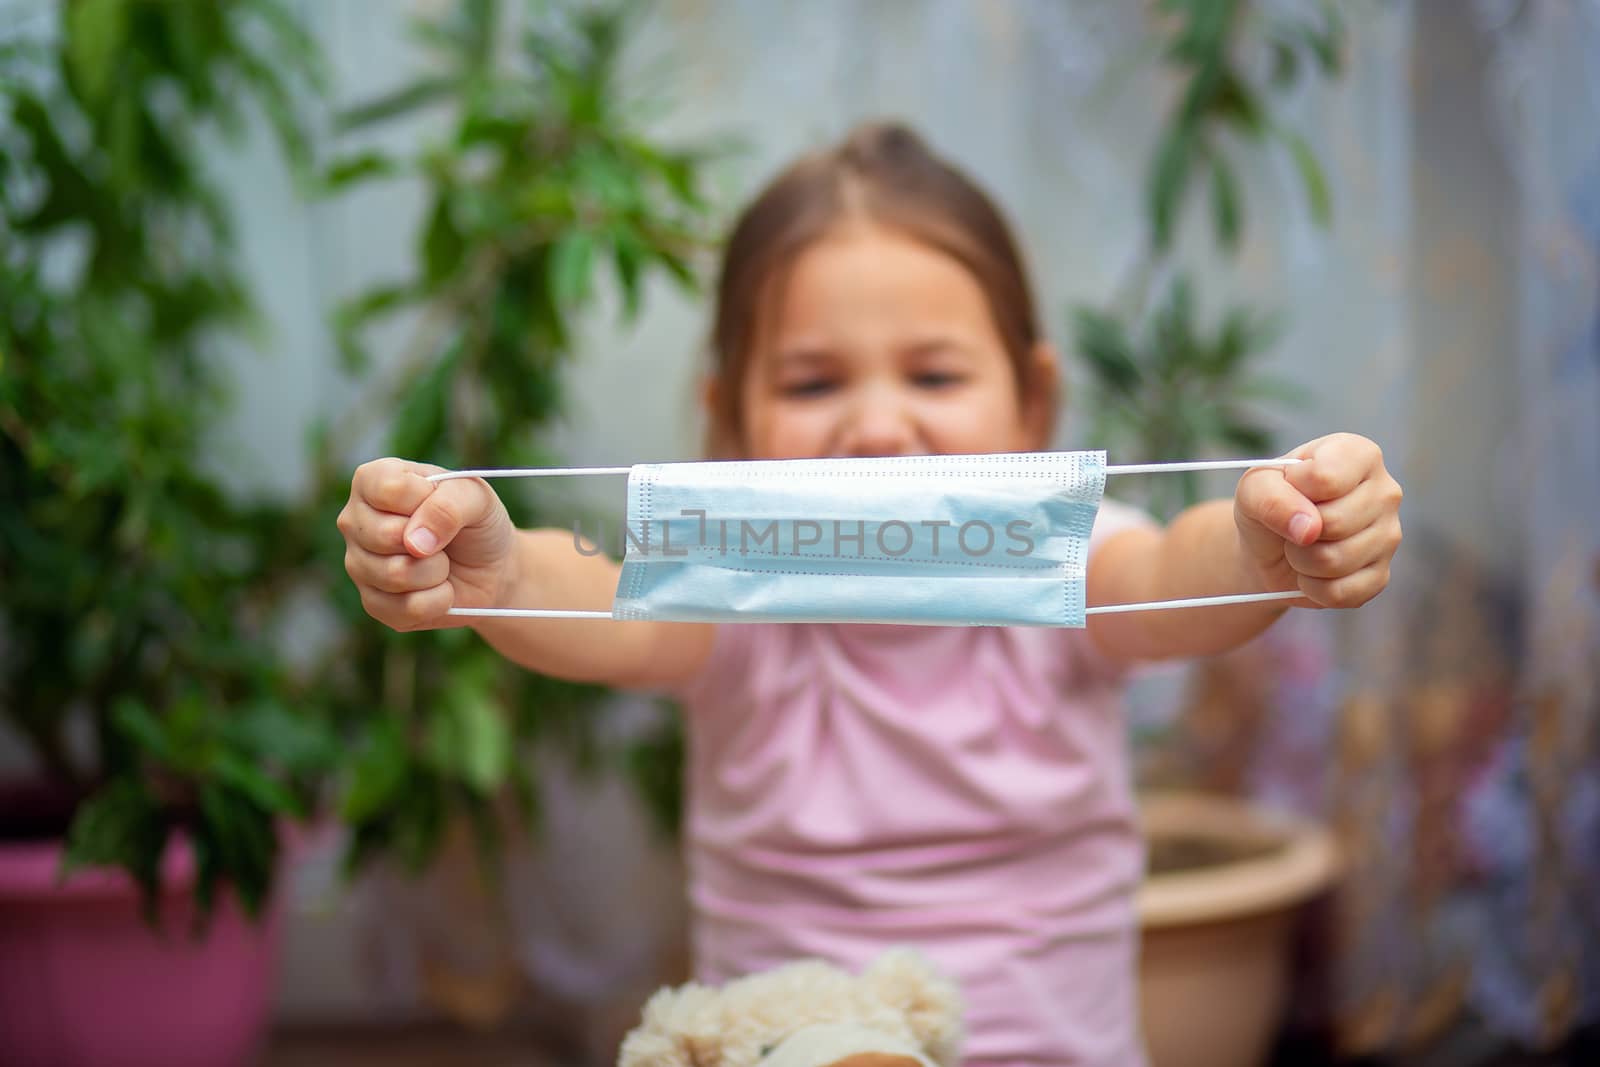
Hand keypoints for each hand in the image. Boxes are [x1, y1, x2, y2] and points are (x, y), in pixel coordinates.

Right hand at [336, 458, 514, 630]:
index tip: (443, 503)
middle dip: (433, 542)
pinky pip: (405, 609)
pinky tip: (439, 588)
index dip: (428, 501)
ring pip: (395, 574)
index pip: (389, 489)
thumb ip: (449, 506)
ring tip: (442, 563)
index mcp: (373, 480)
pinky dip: (438, 600)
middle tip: (443, 540)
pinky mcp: (372, 603)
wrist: (491, 568)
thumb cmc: (476, 522)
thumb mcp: (476, 498)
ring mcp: (358, 564)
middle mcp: (355, 520)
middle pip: (386, 535)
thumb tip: (415, 543)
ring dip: (437, 572)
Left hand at [1234, 433, 1402, 608]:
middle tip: (1293, 526)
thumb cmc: (1269, 504)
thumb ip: (1271, 496)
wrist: (1269, 547)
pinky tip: (1312, 572)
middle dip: (1296, 533)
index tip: (1289, 488)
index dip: (1293, 491)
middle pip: (1335, 523)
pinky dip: (1312, 588)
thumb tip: (1309, 529)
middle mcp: (1385, 491)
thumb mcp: (1254, 487)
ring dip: (1301, 561)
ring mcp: (1389, 535)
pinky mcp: (1381, 576)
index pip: (1326, 478)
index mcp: (1358, 454)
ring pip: (1336, 561)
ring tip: (1300, 548)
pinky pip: (1341, 593)